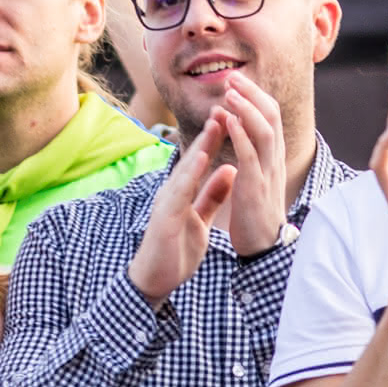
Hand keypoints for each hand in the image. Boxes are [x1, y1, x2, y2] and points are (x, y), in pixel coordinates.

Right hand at [129, 113, 235, 305]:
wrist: (154, 280)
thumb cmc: (175, 251)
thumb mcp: (201, 219)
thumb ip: (213, 195)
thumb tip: (230, 170)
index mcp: (184, 193)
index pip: (203, 161)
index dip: (217, 139)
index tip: (234, 117)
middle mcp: (173, 192)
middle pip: (194, 157)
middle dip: (210, 133)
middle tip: (225, 105)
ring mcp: (167, 203)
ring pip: (186, 169)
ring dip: (200, 146)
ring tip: (216, 123)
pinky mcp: (165, 217)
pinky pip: (180, 192)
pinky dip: (191, 174)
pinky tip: (201, 159)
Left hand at [218, 72, 287, 255]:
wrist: (261, 247)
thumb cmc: (254, 212)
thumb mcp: (255, 177)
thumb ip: (251, 153)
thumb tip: (241, 128)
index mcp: (271, 156)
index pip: (270, 116)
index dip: (255, 95)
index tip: (237, 81)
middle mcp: (273, 160)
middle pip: (271, 116)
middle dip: (252, 93)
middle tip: (232, 77)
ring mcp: (267, 173)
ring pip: (264, 132)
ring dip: (246, 109)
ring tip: (230, 93)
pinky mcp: (255, 188)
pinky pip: (251, 157)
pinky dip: (241, 136)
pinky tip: (229, 121)